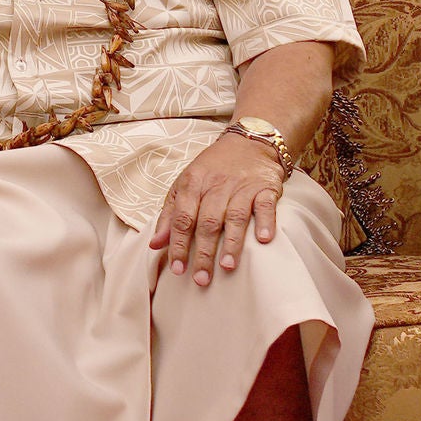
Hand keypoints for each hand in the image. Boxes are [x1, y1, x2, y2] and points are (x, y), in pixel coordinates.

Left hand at [151, 131, 284, 281]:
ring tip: (227, 266)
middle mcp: (216, 186)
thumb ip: (170, 215)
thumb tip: (155, 244)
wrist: (248, 142)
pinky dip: (265, 222)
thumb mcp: (185, 185)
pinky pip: (266, 205)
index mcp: (192, 184)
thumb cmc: (212, 169)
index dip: (178, 244)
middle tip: (201, 279)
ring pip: (235, 217)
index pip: (182, 218)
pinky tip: (263, 240)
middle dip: (203, 252)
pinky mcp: (266, 187)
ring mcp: (242, 186)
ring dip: (232, 243)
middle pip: (208, 222)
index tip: (177, 269)